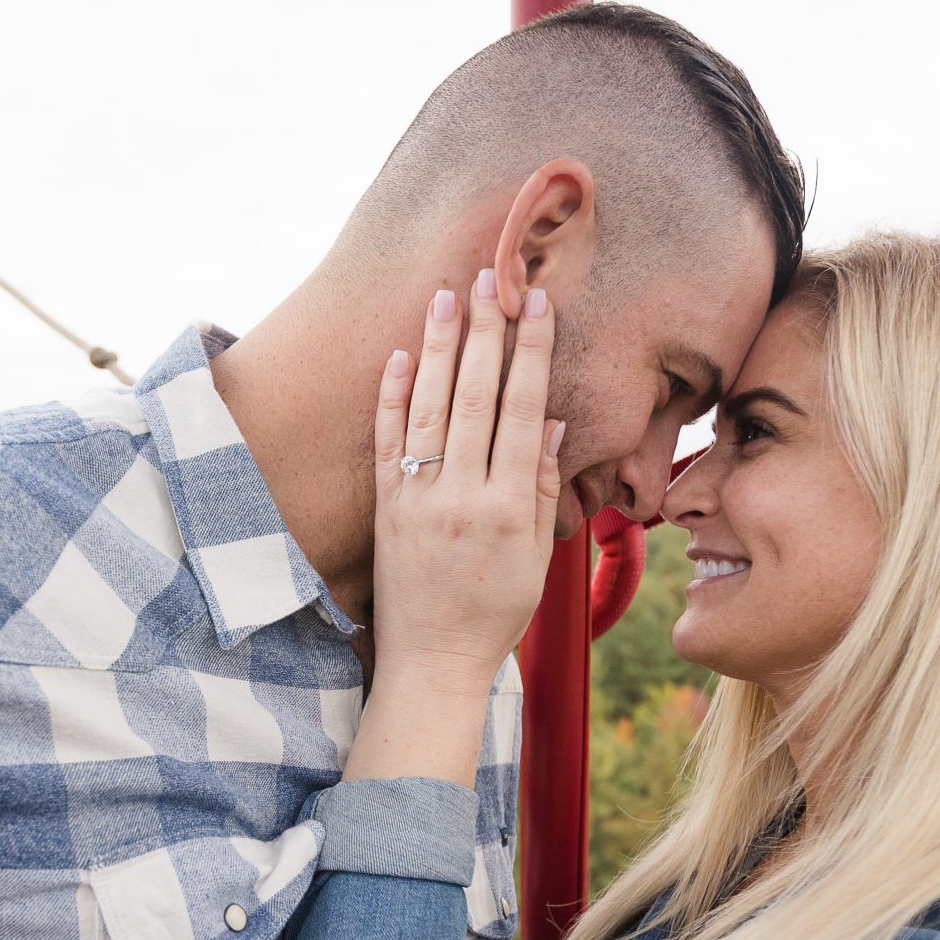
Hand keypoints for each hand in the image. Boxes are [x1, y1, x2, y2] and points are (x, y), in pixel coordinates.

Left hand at [369, 268, 564, 694]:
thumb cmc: (493, 614)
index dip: (532, 353)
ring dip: (439, 347)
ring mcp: (418, 500)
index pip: (525, 412)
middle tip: (489, 276)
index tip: (537, 304)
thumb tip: (554, 424)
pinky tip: (400, 355)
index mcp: (510, 508)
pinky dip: (393, 396)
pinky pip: (388, 441)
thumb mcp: (536, 559)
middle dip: (485, 331)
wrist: (431, 663)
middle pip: (477, 397)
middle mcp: (463, 497)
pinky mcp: (385, 508)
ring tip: (446, 295)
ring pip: (431, 408)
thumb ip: (545, 490)